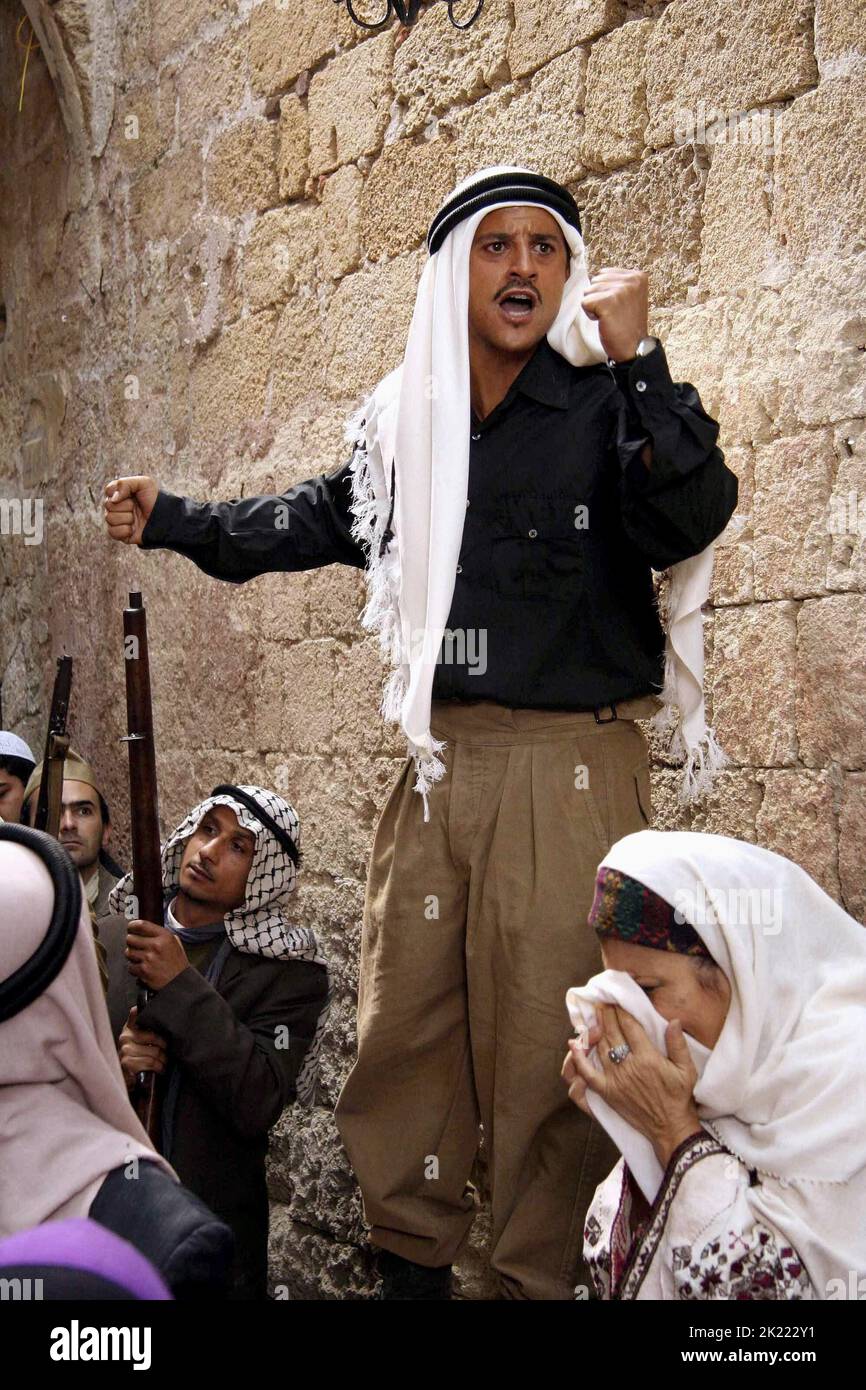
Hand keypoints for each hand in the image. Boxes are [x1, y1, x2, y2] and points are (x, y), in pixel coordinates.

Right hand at [103, 475, 158, 545]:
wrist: (165, 519)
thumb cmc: (154, 500)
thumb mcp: (144, 483)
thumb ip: (124, 484)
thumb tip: (113, 499)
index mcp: (120, 494)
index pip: (108, 490)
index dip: (119, 492)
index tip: (131, 495)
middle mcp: (116, 507)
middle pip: (108, 505)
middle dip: (126, 506)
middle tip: (136, 507)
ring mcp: (117, 521)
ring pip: (109, 518)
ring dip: (127, 518)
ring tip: (136, 518)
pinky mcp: (120, 534)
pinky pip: (112, 532)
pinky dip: (125, 530)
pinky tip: (133, 529)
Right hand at [118, 1006, 166, 1090]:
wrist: (128, 1080)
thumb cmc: (138, 1060)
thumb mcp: (142, 1042)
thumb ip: (147, 1029)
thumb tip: (155, 1016)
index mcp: (129, 1029)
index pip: (136, 1014)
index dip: (144, 1013)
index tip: (151, 1013)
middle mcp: (125, 1037)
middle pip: (154, 1037)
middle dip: (164, 1048)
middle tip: (165, 1054)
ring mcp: (124, 1050)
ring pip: (154, 1052)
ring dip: (163, 1061)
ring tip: (163, 1064)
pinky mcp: (126, 1063)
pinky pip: (150, 1062)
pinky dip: (158, 1068)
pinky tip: (158, 1070)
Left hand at [125, 919, 188, 990]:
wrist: (179, 981)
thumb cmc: (177, 962)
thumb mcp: (174, 942)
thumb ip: (160, 934)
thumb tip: (144, 929)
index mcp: (164, 937)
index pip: (141, 925)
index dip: (132, 926)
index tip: (130, 928)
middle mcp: (155, 946)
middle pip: (130, 939)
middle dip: (131, 942)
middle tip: (135, 945)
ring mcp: (148, 959)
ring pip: (128, 952)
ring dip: (132, 955)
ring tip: (140, 958)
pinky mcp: (143, 970)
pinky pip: (130, 966)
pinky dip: (134, 968)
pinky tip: (142, 967)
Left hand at [563, 1003, 701, 1166]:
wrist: (671, 1128)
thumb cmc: (680, 1097)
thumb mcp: (687, 1069)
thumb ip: (678, 1044)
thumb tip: (674, 1020)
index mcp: (648, 1058)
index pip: (630, 1027)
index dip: (621, 1012)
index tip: (616, 1001)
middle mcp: (629, 1066)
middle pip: (613, 1033)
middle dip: (606, 1016)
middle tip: (602, 1004)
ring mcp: (616, 1080)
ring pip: (601, 1048)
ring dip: (596, 1030)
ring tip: (594, 1017)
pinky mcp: (608, 1092)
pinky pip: (589, 1074)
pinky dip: (579, 1059)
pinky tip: (574, 1045)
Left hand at [581, 268, 648, 362]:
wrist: (633, 347)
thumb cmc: (627, 324)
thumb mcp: (629, 296)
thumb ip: (618, 283)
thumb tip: (594, 275)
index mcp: (638, 276)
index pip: (604, 273)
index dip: (605, 291)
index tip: (618, 306)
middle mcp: (631, 280)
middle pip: (595, 280)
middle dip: (598, 297)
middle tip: (613, 313)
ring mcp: (620, 290)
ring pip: (588, 291)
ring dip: (594, 306)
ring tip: (609, 317)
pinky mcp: (608, 302)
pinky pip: (585, 302)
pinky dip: (590, 314)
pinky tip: (603, 321)